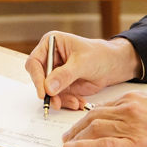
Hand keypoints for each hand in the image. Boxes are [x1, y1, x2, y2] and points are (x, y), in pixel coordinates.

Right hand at [25, 32, 141, 111]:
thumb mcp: (82, 63)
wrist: (112, 65)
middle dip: (48, 92)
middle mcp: (50, 58)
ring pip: (48, 91)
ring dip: (60, 100)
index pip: (35, 62)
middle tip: (56, 102)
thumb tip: (48, 87)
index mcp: (51, 43)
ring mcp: (55, 73)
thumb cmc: (99, 55)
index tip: (43, 92)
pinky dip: (67, 102)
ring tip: (74, 102)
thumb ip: (65, 75)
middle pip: (39, 78)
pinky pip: (58, 97)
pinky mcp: (61, 85)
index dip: (37, 77)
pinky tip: (78, 102)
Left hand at [61, 93, 146, 146]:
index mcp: (134, 99)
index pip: (103, 107)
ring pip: (94, 129)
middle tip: (67, 136)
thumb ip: (141, 110)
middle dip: (76, 128)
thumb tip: (129, 119)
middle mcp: (129, 110)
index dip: (87, 118)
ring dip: (75, 138)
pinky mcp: (136, 146)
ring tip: (66, 145)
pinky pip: (102, 145)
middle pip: (93, 117)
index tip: (80, 126)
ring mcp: (131, 127)